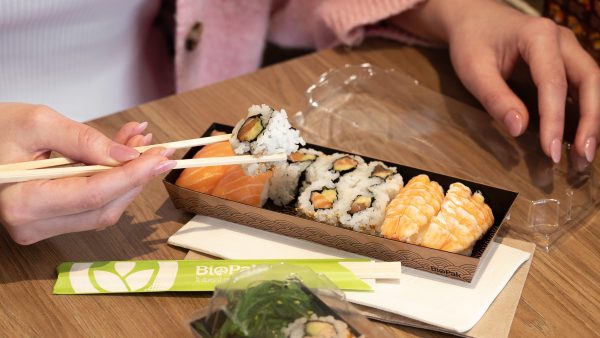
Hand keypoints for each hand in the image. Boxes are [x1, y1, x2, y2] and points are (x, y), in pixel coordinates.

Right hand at [0, 103, 175, 243]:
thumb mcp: (39, 123)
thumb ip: (84, 140)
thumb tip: (128, 156)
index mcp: (23, 203)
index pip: (93, 194)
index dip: (132, 175)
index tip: (161, 157)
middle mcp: (33, 224)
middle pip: (104, 207)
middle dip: (137, 177)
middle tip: (160, 150)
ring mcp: (43, 226)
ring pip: (104, 209)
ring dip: (130, 178)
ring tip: (142, 145)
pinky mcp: (53, 221)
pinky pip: (94, 204)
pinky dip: (115, 181)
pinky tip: (125, 155)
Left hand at [391, 0, 599, 162]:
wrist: (473, 19)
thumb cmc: (472, 41)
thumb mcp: (473, 70)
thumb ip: (496, 98)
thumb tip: (519, 129)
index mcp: (538, 36)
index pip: (553, 82)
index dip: (555, 120)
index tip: (551, 152)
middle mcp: (562, 39)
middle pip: (589, 80)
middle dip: (590, 121)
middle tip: (581, 157)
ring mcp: (567, 49)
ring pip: (592, 84)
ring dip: (592, 120)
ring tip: (583, 155)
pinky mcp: (565, 61)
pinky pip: (583, 87)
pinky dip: (584, 112)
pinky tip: (578, 138)